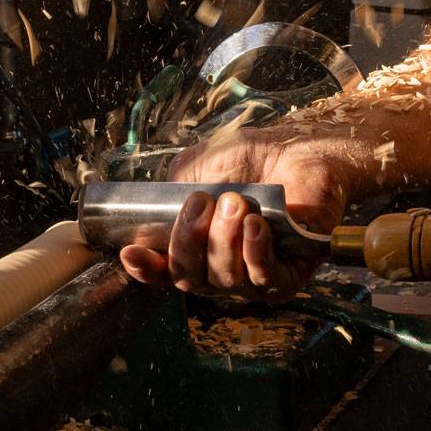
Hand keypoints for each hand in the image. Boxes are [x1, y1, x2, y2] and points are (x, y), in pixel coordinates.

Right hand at [115, 131, 350, 302]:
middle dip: (188, 241)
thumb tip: (154, 212)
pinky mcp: (288, 277)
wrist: (300, 149)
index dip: (145, 269)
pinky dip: (254, 253)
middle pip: (188, 279)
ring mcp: (253, 278)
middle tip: (202, 202)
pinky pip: (264, 280)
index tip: (131, 253)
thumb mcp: (199, 167)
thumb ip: (172, 190)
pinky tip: (255, 225)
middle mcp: (221, 270)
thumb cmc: (252, 158)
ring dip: (224, 240)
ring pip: (224, 281)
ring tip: (236, 201)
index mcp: (197, 248)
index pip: (164, 271)